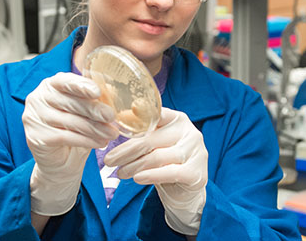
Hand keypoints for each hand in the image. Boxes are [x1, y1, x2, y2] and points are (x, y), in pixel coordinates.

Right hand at [23, 72, 118, 215]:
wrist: (61, 161)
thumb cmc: (75, 129)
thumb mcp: (87, 111)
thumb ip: (97, 99)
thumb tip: (114, 90)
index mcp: (51, 85)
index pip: (65, 81)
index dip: (82, 86)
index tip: (97, 92)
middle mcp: (38, 98)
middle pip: (70, 102)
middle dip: (94, 110)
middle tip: (111, 116)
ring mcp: (34, 117)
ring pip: (70, 121)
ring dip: (94, 128)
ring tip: (112, 133)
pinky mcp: (35, 136)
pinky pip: (65, 137)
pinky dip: (86, 140)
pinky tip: (100, 143)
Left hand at [104, 108, 206, 234]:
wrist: (185, 191)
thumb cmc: (165, 162)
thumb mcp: (154, 144)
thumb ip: (142, 132)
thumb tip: (119, 119)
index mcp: (178, 120)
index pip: (157, 114)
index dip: (140, 115)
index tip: (121, 118)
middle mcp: (190, 133)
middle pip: (152, 139)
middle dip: (127, 151)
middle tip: (109, 160)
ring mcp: (196, 152)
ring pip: (157, 157)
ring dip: (134, 166)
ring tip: (120, 173)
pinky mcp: (196, 173)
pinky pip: (169, 172)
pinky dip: (150, 175)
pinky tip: (137, 178)